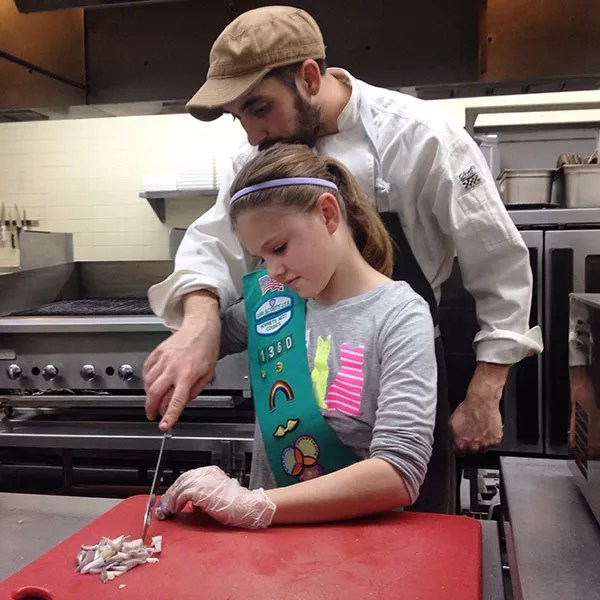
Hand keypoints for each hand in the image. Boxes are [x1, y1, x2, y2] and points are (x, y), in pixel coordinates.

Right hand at [143, 291, 220, 429]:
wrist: (200, 328)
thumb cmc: (207, 349)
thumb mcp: (208, 373)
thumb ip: (195, 390)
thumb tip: (182, 402)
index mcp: (188, 375)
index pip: (176, 400)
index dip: (169, 416)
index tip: (164, 425)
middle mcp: (173, 368)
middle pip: (155, 393)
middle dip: (150, 408)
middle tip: (152, 415)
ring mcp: (163, 359)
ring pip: (148, 382)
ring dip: (148, 395)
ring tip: (153, 399)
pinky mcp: (157, 352)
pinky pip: (146, 369)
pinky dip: (146, 380)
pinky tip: (150, 383)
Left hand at [156, 466, 275, 528]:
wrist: (246, 506)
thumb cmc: (235, 504)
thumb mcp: (216, 496)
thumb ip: (203, 496)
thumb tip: (191, 504)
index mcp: (210, 472)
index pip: (188, 477)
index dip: (177, 488)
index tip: (171, 498)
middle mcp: (206, 473)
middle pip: (181, 480)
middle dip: (171, 493)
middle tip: (165, 506)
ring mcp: (203, 480)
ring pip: (180, 487)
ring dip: (171, 500)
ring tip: (168, 510)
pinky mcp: (201, 490)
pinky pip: (183, 495)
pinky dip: (177, 503)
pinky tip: (176, 510)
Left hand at [449, 362, 508, 454]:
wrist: (481, 402)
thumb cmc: (467, 409)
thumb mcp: (452, 422)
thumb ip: (453, 435)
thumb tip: (453, 440)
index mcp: (461, 443)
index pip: (459, 454)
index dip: (459, 448)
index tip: (460, 445)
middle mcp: (474, 446)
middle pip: (471, 452)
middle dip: (470, 445)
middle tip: (471, 434)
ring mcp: (486, 444)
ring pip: (483, 449)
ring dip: (481, 442)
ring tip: (479, 430)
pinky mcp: (496, 440)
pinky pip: (493, 444)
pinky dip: (491, 439)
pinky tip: (487, 430)